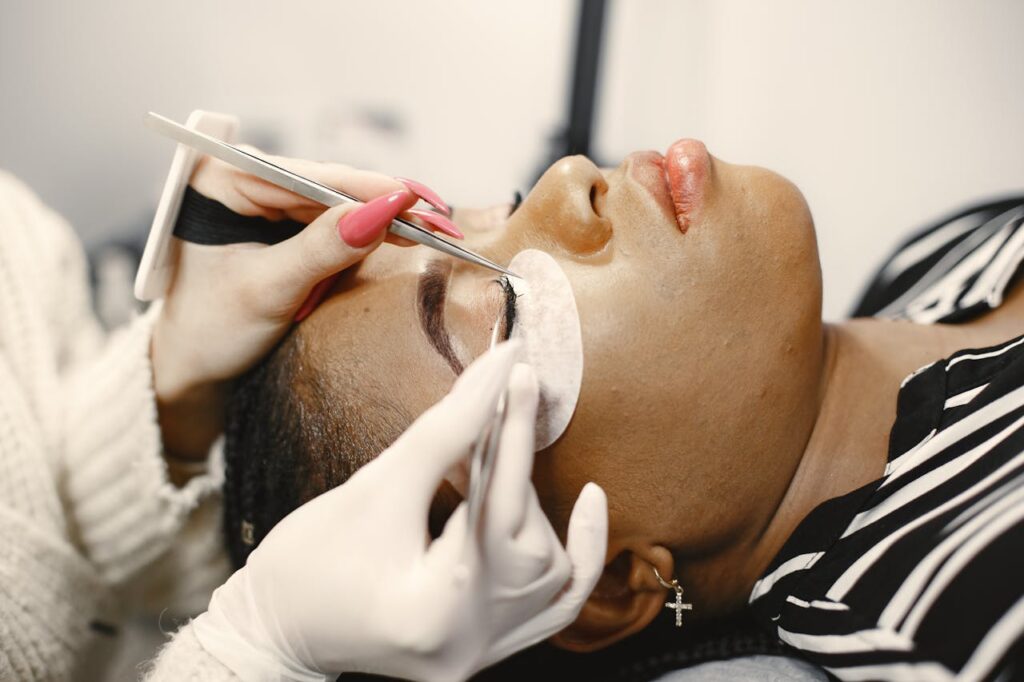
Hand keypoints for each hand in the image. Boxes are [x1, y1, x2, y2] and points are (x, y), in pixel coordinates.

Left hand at [150, 154, 456, 457]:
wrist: (193, 368)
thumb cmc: (211, 331)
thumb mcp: (269, 290)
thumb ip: (323, 249)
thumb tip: (385, 212)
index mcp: (220, 179)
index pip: (309, 176)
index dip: (368, 189)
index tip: (416, 200)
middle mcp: (242, 178)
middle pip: (328, 185)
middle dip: (382, 206)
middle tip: (439, 221)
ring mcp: (263, 201)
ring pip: (336, 203)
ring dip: (379, 222)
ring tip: (429, 230)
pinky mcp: (280, 225)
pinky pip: (331, 223)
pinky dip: (364, 237)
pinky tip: (400, 238)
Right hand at [191, 342, 608, 681]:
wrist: (275, 627)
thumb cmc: (306, 562)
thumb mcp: (374, 488)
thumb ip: (445, 429)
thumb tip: (499, 368)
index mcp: (435, 606)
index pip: (497, 504)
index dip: (510, 428)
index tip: (519, 367)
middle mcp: (470, 643)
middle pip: (529, 540)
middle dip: (518, 463)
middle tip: (511, 397)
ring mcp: (481, 654)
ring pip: (550, 571)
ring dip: (535, 506)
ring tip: (502, 457)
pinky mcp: (485, 651)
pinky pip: (557, 608)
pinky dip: (579, 556)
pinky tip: (588, 504)